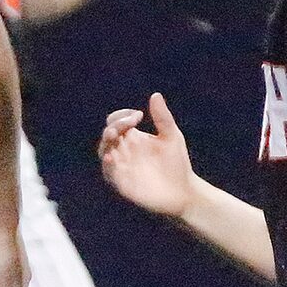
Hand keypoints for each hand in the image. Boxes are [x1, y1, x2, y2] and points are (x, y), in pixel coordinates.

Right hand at [97, 93, 197, 218]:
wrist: (182, 191)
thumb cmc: (176, 163)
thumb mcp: (171, 136)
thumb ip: (162, 117)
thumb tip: (155, 95)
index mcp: (132, 138)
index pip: (116, 122)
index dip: (122, 116)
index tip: (139, 116)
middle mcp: (123, 150)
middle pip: (108, 134)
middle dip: (114, 126)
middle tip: (128, 124)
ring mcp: (121, 166)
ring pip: (104, 151)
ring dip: (107, 142)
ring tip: (114, 134)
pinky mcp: (121, 182)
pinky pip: (108, 173)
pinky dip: (107, 165)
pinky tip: (111, 158)